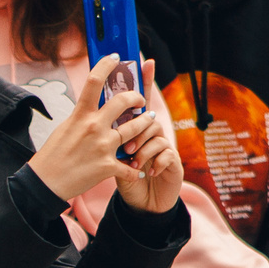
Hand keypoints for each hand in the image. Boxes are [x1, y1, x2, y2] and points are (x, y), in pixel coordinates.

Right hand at [28, 55, 152, 202]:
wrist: (45, 183)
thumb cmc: (52, 155)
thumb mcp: (65, 128)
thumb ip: (82, 116)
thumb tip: (93, 106)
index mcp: (80, 115)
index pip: (94, 81)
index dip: (106, 65)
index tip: (115, 58)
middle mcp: (94, 127)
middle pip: (124, 101)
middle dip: (137, 98)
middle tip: (140, 100)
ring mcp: (103, 147)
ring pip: (134, 128)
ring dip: (144, 124)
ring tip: (148, 122)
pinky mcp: (108, 167)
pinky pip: (129, 166)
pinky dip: (134, 169)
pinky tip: (137, 169)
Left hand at [111, 61, 182, 213]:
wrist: (140, 205)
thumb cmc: (123, 179)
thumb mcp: (109, 157)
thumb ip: (107, 137)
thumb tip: (95, 119)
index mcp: (133, 130)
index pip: (137, 102)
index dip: (143, 81)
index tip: (146, 61)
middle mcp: (151, 134)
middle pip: (148, 115)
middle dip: (138, 124)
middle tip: (125, 143)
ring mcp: (163, 147)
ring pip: (156, 134)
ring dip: (142, 147)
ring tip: (131, 161)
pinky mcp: (173, 163)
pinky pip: (166, 154)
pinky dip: (155, 163)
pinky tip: (148, 172)